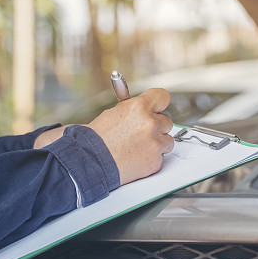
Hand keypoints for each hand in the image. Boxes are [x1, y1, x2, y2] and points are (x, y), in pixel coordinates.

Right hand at [33, 88, 173, 184]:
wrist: (90, 161)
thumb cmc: (98, 138)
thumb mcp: (114, 113)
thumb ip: (133, 108)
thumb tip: (144, 104)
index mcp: (140, 107)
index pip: (163, 97)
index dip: (159, 103)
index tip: (158, 107)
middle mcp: (150, 123)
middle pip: (166, 121)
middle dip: (156, 127)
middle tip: (141, 133)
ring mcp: (155, 143)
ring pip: (167, 140)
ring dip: (157, 143)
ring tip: (138, 147)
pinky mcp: (155, 161)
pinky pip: (161, 157)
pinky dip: (152, 158)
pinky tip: (136, 158)